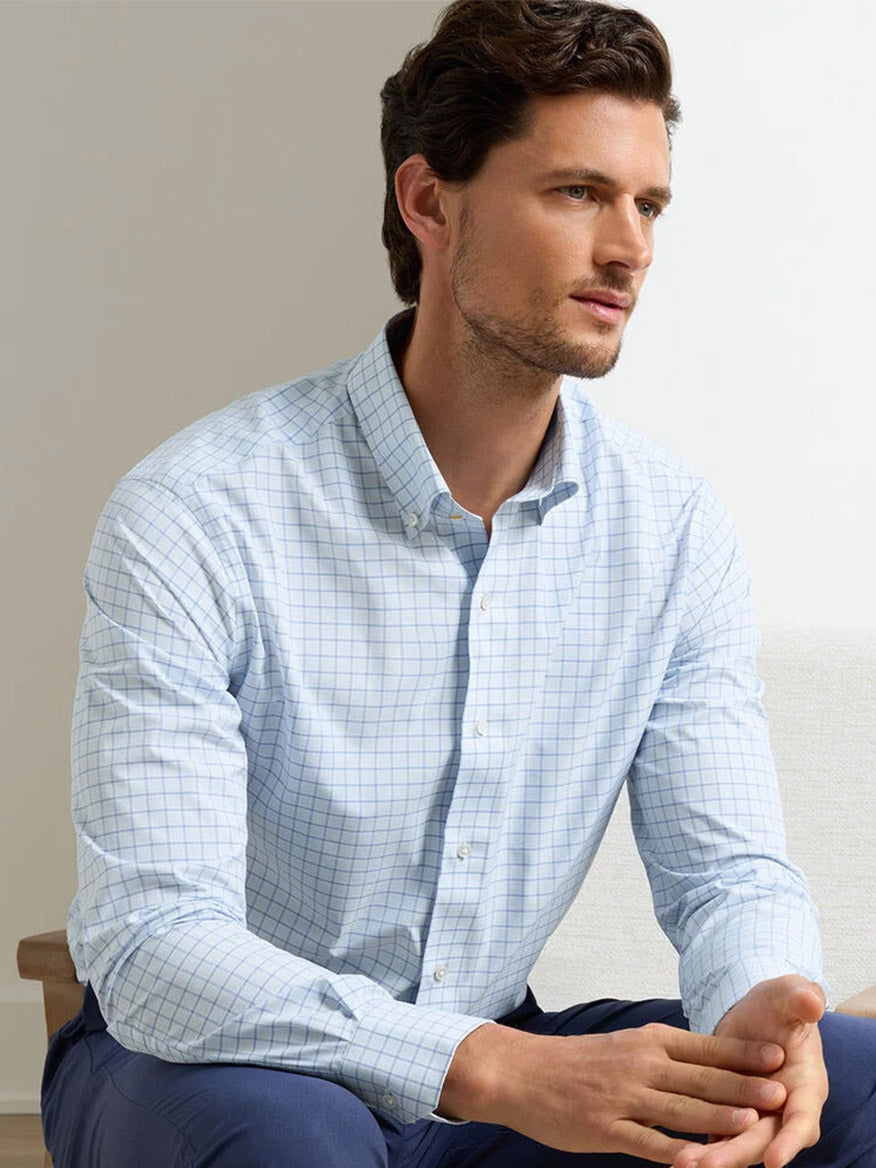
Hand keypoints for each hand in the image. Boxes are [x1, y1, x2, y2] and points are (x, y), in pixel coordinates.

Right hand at [438, 1018, 787, 1163]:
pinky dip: (675, 1152)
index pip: (705, 1047)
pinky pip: (646, 1142)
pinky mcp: (605, 1127)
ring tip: (754, 1124)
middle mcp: (639, 1065)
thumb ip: (662, 1054)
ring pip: (679, 1110)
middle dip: (743, 1086)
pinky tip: (699, 1162)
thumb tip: (707, 1060)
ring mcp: (623, 1097)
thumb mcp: (624, 1045)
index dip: (743, 1053)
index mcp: (647, 1042)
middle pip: (700, 1078)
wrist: (523, 1072)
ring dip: (718, 1118)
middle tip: (781, 1091)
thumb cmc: (578, 1062)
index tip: (779, 1055)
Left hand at [673, 975, 827, 1167]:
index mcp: (806, 1086)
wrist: (755, 1014)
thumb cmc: (778, 1006)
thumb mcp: (788, 995)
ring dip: (712, 1156)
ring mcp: (758, 1116)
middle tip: (707, 1164)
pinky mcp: (732, 1115)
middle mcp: (784, 1110)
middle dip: (736, 1153)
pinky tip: (673, 1156)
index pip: (801, 1120)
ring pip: (737, 1143)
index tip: (773, 1159)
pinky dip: (699, 1147)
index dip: (789, 1140)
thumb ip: (800, 999)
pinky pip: (717, 1135)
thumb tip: (812, 1001)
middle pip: (764, 1141)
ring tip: (681, 1163)